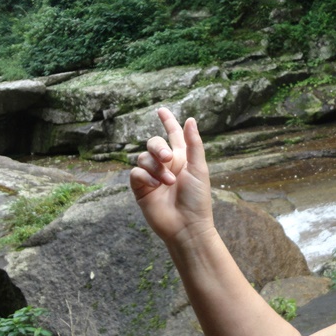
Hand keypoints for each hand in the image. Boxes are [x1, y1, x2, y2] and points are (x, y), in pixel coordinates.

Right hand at [129, 107, 213, 246]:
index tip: (161, 110)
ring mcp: (152, 176)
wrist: (186, 225)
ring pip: (142, 157)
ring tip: (168, 182)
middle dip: (158, 147)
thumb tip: (191, 119)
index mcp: (182, 158)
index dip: (167, 121)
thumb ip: (193, 144)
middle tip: (167, 158)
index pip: (173, 134)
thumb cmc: (197, 198)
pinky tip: (156, 187)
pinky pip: (136, 173)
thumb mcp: (199, 168)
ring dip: (155, 167)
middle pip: (153, 143)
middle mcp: (166, 165)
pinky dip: (145, 177)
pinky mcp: (141, 189)